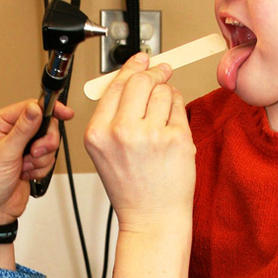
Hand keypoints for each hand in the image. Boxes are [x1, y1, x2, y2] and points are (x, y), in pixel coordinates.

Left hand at [0, 98, 72, 225]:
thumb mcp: (5, 153)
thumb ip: (23, 129)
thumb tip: (35, 108)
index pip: (30, 106)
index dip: (49, 110)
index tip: (64, 113)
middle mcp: (10, 131)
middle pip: (44, 124)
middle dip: (44, 142)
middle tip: (34, 154)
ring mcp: (22, 146)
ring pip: (48, 142)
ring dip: (41, 159)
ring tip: (24, 167)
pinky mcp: (30, 159)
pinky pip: (48, 157)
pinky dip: (41, 168)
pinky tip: (26, 174)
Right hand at [84, 52, 195, 230]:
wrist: (151, 218)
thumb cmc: (131, 187)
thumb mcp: (105, 151)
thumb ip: (113, 115)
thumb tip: (133, 76)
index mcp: (97, 133)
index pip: (115, 85)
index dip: (131, 67)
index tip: (142, 59)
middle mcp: (121, 132)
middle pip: (140, 81)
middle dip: (154, 71)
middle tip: (162, 71)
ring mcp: (150, 135)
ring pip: (163, 91)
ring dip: (167, 95)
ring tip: (164, 116)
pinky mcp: (177, 139)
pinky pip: (179, 107)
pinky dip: (178, 110)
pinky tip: (172, 127)